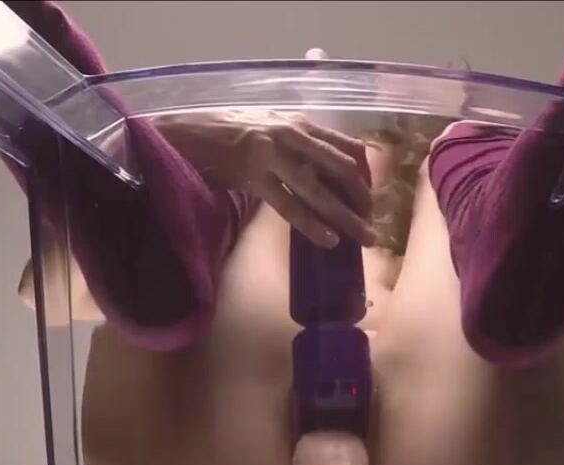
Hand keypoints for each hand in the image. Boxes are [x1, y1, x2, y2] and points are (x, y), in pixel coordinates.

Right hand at [153, 110, 375, 247]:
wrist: (190, 132)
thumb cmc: (231, 133)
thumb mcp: (274, 129)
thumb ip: (300, 145)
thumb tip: (326, 173)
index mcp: (301, 123)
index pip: (349, 147)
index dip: (365, 176)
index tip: (371, 199)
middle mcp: (292, 135)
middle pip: (342, 169)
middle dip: (363, 199)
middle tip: (373, 223)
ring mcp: (273, 155)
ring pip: (320, 191)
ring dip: (346, 218)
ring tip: (364, 239)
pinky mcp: (254, 176)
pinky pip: (290, 205)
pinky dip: (312, 224)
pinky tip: (328, 241)